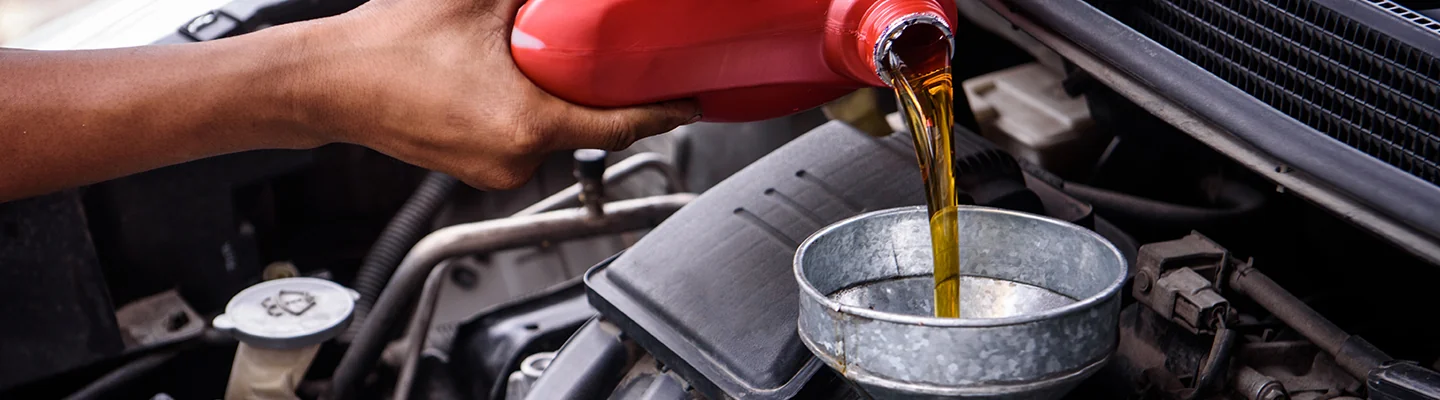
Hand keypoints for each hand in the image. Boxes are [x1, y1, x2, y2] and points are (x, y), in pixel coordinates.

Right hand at [280, 0, 700, 189]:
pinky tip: (500, 81)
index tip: (691, 102)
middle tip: (602, 54)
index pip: (621, 126)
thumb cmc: (387, 46)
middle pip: (588, 125)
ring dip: (556, 99)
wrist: (326, 81)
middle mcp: (516, 158)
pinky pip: (522, 141)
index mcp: (527, 123)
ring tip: (526, 61)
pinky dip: (527, 112)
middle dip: (597, 90)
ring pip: (554, 132)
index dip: (663, 112)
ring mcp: (494, 171)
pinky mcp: (475, 171)